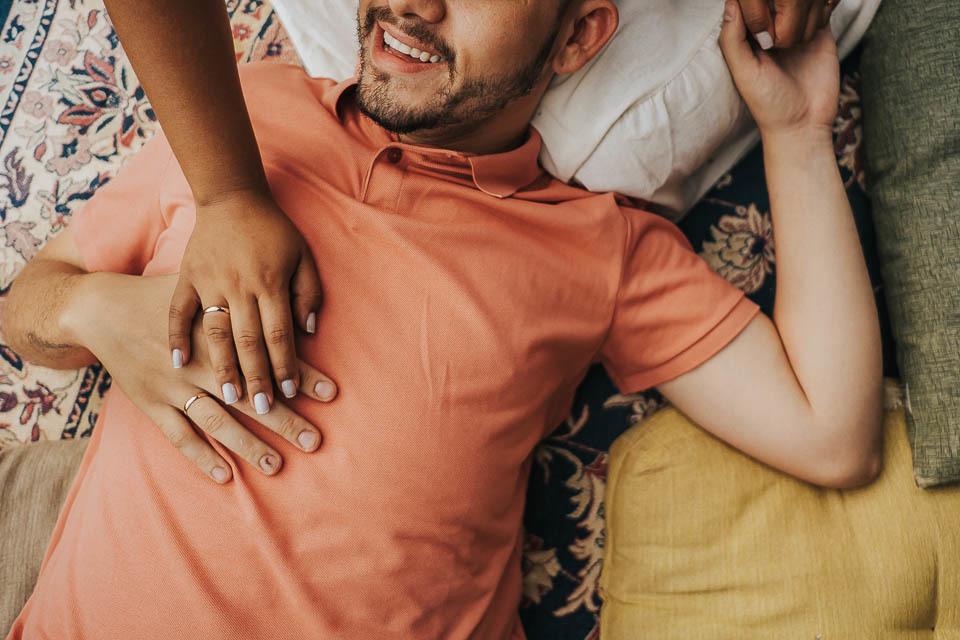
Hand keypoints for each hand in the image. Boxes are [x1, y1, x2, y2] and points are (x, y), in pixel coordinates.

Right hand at [85, 272, 336, 482]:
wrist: (102, 307)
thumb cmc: (164, 295)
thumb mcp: (209, 287)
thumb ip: (248, 302)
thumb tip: (304, 318)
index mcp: (219, 329)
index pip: (269, 356)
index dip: (302, 374)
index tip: (332, 393)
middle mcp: (199, 361)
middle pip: (249, 394)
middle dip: (285, 420)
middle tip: (315, 441)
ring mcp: (173, 385)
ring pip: (216, 419)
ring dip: (248, 445)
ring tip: (277, 464)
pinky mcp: (150, 402)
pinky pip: (178, 435)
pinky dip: (201, 456)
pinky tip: (226, 475)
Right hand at [169, 188, 322, 415]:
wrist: (230, 196)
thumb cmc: (272, 229)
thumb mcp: (302, 255)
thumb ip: (309, 292)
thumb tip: (309, 331)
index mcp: (271, 282)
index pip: (280, 334)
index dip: (286, 365)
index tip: (290, 394)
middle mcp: (239, 286)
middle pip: (249, 341)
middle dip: (258, 377)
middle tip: (263, 409)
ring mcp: (208, 283)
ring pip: (214, 334)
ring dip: (222, 367)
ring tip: (229, 398)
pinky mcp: (184, 278)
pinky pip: (178, 312)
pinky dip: (177, 337)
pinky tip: (176, 364)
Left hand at [719, 0, 838, 139]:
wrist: (804, 124)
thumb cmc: (768, 104)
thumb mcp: (744, 73)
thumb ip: (733, 40)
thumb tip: (730, 2)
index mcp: (749, 37)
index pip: (749, 5)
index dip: (754, 1)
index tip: (763, 6)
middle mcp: (772, 30)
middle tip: (783, 11)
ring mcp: (797, 29)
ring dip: (802, 0)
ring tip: (800, 18)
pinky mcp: (821, 33)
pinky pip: (824, 7)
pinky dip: (824, 3)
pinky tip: (817, 20)